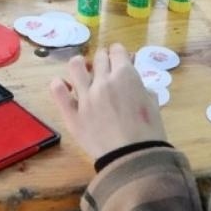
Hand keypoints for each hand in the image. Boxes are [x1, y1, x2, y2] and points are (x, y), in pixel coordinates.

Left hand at [48, 44, 165, 162]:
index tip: (120, 60)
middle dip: (104, 60)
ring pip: (75, 66)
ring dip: (80, 65)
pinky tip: (65, 87)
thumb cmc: (149, 133)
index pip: (117, 51)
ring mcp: (85, 96)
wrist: (133, 159)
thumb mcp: (152, 104)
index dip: (119, 54)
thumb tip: (136, 79)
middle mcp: (103, 81)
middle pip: (99, 57)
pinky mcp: (72, 113)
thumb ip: (142, 87)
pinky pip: (58, 91)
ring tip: (84, 73)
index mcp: (126, 76)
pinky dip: (60, 85)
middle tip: (106, 70)